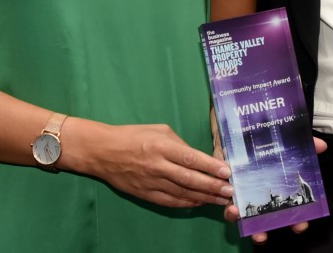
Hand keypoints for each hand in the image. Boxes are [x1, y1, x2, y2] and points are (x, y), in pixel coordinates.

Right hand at [72, 121, 232, 207]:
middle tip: (230, 190)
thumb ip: (180, 144)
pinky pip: (169, 201)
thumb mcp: (160, 130)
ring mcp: (150, 182)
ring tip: (221, 199)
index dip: (210, 166)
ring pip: (182, 193)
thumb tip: (198, 158)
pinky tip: (200, 203)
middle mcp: (157, 166)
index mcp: (162, 146)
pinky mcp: (144, 194)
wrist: (103, 152)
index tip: (227, 172)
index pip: (191, 158)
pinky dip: (186, 203)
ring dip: (203, 197)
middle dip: (212, 186)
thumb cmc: (133, 135)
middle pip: (189, 179)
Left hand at [223, 136, 327, 243]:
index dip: (296, 221)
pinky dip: (229, 211)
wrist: (240, 132)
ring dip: (240, 221)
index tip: (300, 225)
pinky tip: (232, 206)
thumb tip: (322, 146)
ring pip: (243, 218)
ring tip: (239, 215)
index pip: (290, 212)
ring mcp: (244, 197)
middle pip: (264, 222)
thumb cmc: (266, 140)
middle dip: (263, 232)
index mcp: (280, 190)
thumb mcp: (286, 141)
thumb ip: (305, 144)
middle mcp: (262, 198)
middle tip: (262, 235)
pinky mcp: (227, 192)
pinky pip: (227, 207)